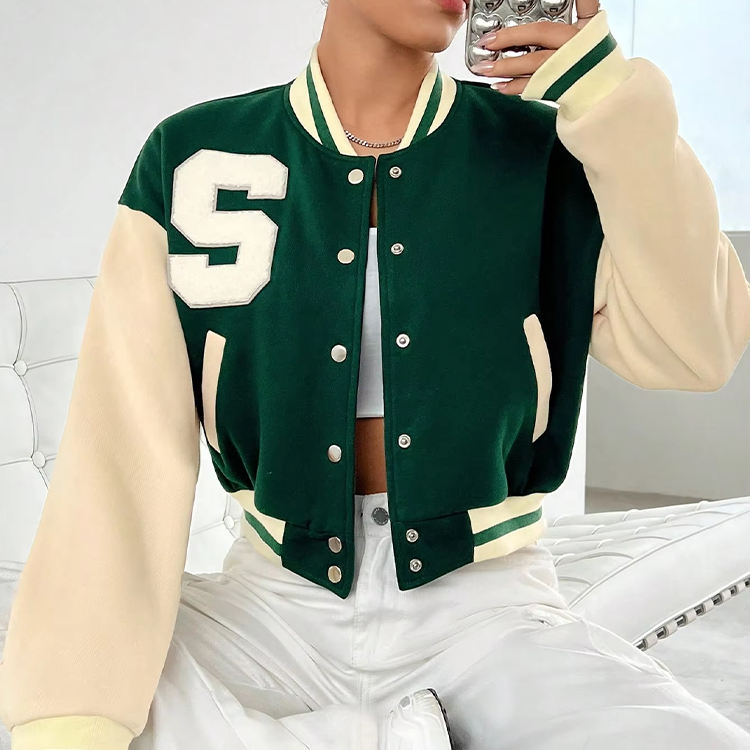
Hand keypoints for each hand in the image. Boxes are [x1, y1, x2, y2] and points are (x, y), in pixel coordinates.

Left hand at [468, 0, 600, 94]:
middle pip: (540, 37)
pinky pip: (532, 88)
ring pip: (533, 65)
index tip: (509, 22)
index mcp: (581, 30)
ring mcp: (566, 70)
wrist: (604, 87)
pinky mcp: (557, 88)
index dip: (535, 17)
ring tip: (484, 68)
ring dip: (506, 67)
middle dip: (510, 39)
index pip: (558, 16)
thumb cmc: (594, 52)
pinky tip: (498, 85)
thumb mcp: (591, 23)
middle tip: (486, 42)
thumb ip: (584, 3)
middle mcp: (574, 48)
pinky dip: (514, 87)